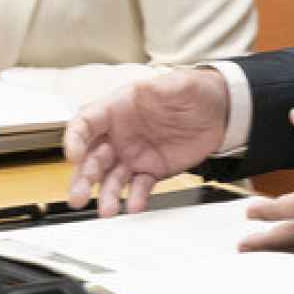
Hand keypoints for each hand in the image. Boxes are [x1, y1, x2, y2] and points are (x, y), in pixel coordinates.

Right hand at [65, 68, 228, 216]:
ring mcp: (134, 155)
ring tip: (107, 210)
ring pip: (111, 178)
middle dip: (83, 177)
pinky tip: (134, 206)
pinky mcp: (151, 170)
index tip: (73, 156)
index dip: (75, 139)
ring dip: (105, 194)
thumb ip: (162, 88)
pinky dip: (134, 197)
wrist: (220, 111)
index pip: (86, 123)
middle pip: (92, 157)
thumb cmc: (193, 91)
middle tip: (78, 196)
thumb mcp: (179, 83)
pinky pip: (138, 187)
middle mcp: (120, 134)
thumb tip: (147, 89)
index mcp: (119, 108)